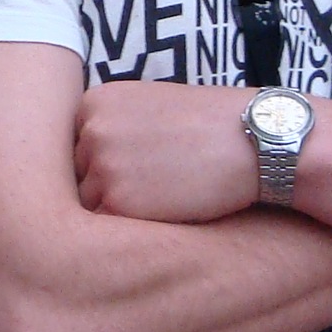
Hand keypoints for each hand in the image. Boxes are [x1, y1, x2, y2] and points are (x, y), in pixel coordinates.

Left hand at [75, 81, 259, 222]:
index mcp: (95, 103)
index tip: (137, 165)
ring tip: (160, 196)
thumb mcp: (150, 105)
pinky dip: (128, 228)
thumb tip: (87, 163)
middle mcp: (90, 131)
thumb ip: (113, 127)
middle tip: (151, 184)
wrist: (253, 139)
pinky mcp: (117, 202)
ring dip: (116, 209)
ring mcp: (101, 166)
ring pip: (88, 203)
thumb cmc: (210, 124)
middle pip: (78, 175)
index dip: (105, 163)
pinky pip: (105, 227)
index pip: (77, 146)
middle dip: (106, 186)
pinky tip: (163, 210)